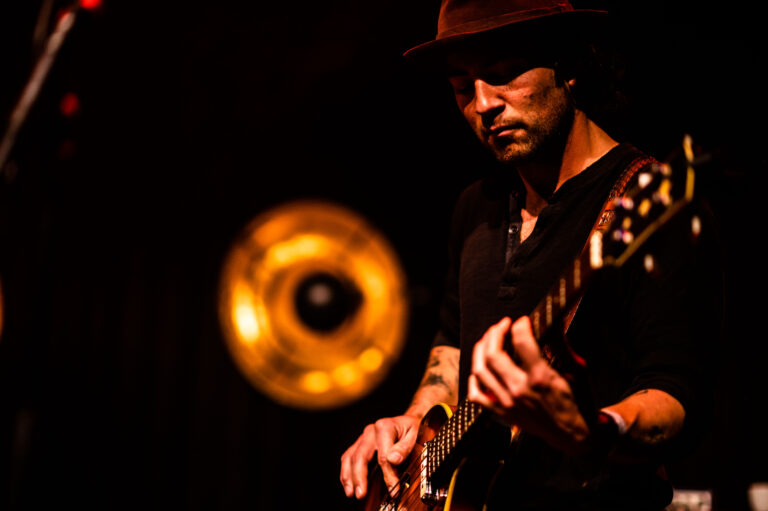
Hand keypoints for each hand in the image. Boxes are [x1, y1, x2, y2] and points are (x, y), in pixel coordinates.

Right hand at [339, 414, 419, 499]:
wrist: (405, 422)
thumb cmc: (410, 429)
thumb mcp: (414, 435)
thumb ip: (404, 447)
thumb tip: (393, 459)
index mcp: (384, 427)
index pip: (383, 456)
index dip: (387, 474)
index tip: (393, 489)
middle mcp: (370, 431)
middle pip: (360, 456)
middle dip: (360, 477)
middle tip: (361, 494)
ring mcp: (363, 438)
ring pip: (350, 457)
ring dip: (349, 477)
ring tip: (352, 493)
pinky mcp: (359, 444)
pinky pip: (348, 457)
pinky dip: (346, 472)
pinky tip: (348, 485)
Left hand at [467, 316, 590, 454]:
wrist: (573, 435)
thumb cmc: (576, 401)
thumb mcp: (577, 369)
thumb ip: (562, 346)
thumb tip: (554, 324)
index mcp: (540, 378)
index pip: (522, 342)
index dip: (520, 325)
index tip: (523, 321)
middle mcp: (520, 390)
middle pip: (493, 355)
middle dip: (495, 333)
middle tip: (501, 325)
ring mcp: (508, 403)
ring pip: (480, 371)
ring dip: (481, 350)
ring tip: (488, 340)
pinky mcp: (502, 413)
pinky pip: (476, 395)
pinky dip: (473, 380)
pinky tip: (479, 369)